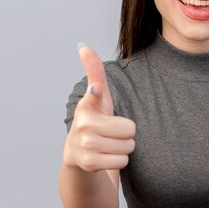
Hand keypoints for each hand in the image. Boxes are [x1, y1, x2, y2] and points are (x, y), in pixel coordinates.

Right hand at [63, 44, 135, 171]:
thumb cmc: (94, 119)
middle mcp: (83, 123)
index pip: (94, 94)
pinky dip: (120, 160)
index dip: (96, 92)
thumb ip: (94, 71)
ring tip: (110, 144)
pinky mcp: (89, 162)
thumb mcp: (97, 96)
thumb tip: (82, 44)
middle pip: (130, 129)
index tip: (96, 89)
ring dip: (124, 147)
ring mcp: (85, 144)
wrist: (78, 153)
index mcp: (87, 104)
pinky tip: (107, 156)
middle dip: (127, 133)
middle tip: (113, 132)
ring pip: (128, 146)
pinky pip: (123, 161)